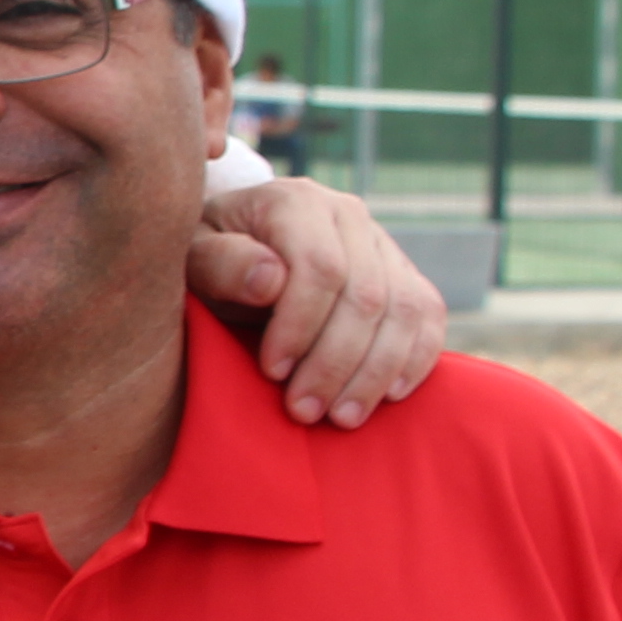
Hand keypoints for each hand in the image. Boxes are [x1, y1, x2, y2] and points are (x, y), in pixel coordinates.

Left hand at [185, 176, 446, 428]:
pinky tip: (389, 395)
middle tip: (304, 411)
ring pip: (404, 309)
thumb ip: (222, 264)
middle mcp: (348, 214)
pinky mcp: (402, 273)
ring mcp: (381, 243)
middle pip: (366, 295)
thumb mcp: (193, 258)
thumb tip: (270, 279)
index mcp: (296, 202)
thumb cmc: (210, 261)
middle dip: (335, 362)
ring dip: (375, 372)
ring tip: (341, 417)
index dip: (301, 327)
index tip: (271, 371)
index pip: (320, 268)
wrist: (235, 250)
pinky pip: (428, 314)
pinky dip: (416, 357)